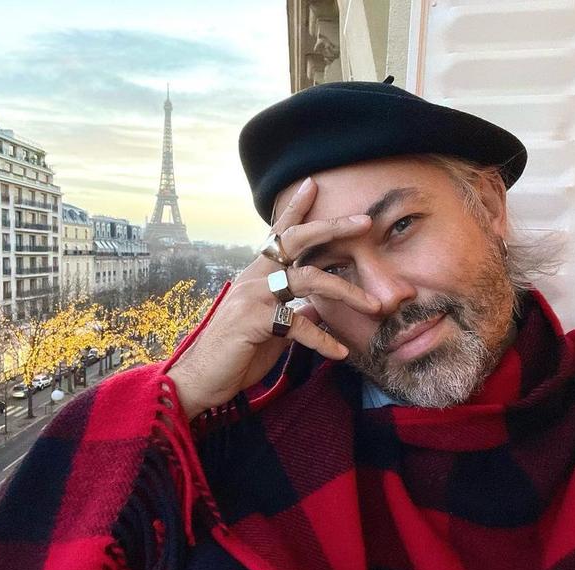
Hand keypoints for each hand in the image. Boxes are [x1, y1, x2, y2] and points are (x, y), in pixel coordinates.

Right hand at [167, 177, 380, 419]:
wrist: (200, 380)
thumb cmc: (235, 353)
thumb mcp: (269, 328)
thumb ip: (292, 312)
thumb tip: (316, 307)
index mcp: (256, 275)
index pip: (278, 235)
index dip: (295, 209)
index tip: (313, 184)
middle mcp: (253, 279)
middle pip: (295, 240)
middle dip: (332, 227)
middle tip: (364, 221)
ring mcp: (252, 297)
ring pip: (309, 279)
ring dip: (346, 290)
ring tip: (374, 305)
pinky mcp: (254, 322)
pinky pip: (299, 324)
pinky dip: (324, 339)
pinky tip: (341, 353)